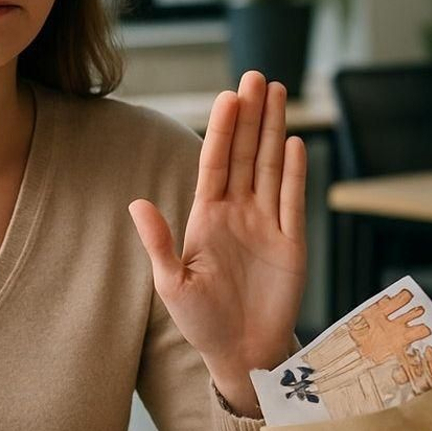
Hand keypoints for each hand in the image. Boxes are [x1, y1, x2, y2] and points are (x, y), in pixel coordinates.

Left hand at [129, 71, 307, 416]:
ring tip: (278, 92)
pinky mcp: (291, 242)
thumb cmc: (201, 322)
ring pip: (270, 166)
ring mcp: (267, 224)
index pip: (214, 162)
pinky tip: (294, 142)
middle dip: (251, 115)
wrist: (242, 354)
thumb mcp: (171, 284)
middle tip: (256, 76)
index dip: (222, 128)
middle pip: (245, 153)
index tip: (228, 96)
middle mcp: (238, 212)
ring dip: (274, 130)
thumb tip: (136, 203)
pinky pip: (293, 200)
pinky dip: (295, 171)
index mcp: (206, 216)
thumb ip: (158, 242)